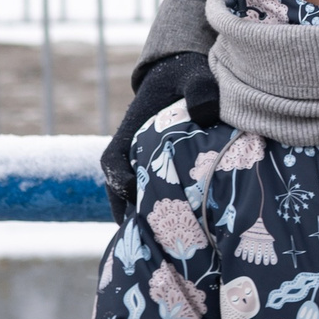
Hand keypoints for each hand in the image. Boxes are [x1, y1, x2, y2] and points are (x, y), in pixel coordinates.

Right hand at [101, 53, 218, 222]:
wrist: (187, 73)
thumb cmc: (187, 75)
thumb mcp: (193, 75)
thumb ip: (200, 90)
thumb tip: (206, 114)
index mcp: (132, 131)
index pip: (112, 161)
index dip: (118, 180)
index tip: (133, 192)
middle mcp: (134, 152)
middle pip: (121, 191)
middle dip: (133, 213)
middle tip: (153, 237)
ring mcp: (147, 164)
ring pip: (139, 197)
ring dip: (149, 218)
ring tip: (168, 245)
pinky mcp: (164, 170)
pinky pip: (159, 195)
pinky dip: (166, 213)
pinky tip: (187, 232)